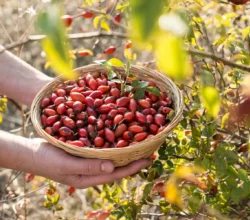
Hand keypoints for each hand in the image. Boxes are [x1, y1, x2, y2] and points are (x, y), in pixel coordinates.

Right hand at [30, 138, 152, 187]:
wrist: (30, 152)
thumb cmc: (46, 161)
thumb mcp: (67, 165)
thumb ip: (89, 166)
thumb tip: (113, 166)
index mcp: (89, 178)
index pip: (116, 174)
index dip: (133, 167)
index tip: (148, 159)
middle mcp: (91, 171)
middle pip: (117, 166)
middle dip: (133, 159)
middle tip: (149, 149)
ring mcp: (87, 161)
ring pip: (111, 157)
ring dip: (125, 150)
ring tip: (139, 142)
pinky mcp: (83, 152)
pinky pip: (102, 148)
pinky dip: (113, 142)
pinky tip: (119, 134)